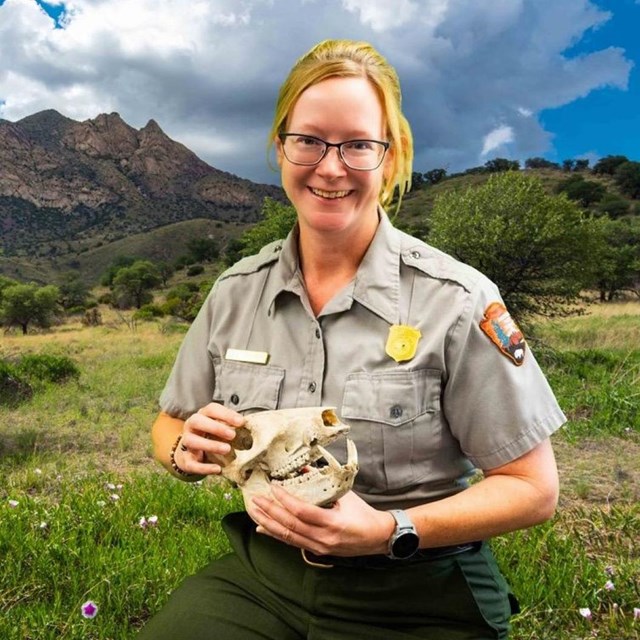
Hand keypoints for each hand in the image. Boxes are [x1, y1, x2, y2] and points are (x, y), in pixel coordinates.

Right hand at [173, 402, 244, 476]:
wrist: (190, 453)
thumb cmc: (210, 436)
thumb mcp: (219, 428)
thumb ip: (230, 426)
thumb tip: (247, 427)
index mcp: (202, 416)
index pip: (211, 409)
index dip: (226, 414)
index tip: (241, 422)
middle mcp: (191, 427)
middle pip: (197, 421)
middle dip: (215, 427)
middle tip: (233, 435)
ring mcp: (186, 443)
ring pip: (192, 441)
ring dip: (210, 445)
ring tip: (227, 449)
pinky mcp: (185, 460)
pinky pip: (191, 464)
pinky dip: (204, 468)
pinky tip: (217, 469)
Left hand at [249, 486, 394, 557]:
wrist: (378, 538)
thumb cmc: (363, 514)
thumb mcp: (345, 494)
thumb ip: (322, 483)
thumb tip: (302, 468)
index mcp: (333, 522)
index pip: (302, 512)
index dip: (285, 499)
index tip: (273, 487)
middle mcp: (323, 538)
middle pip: (290, 525)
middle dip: (270, 511)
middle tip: (255, 498)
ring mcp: (319, 547)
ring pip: (288, 537)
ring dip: (269, 523)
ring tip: (254, 512)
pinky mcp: (317, 551)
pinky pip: (292, 543)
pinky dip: (276, 535)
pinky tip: (263, 528)